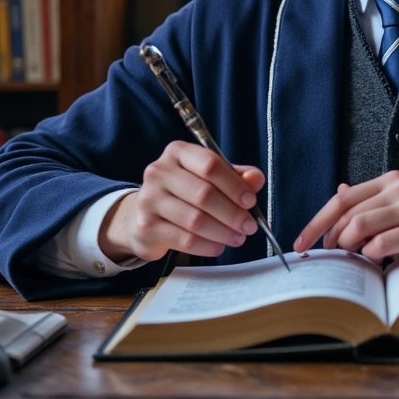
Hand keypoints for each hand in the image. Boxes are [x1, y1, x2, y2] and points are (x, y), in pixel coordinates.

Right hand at [100, 140, 265, 262]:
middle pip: (204, 194)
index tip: (250, 201)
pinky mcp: (146, 227)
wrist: (142, 213)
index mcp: (177, 152)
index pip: (210, 164)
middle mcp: (159, 172)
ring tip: (237, 237)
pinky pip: (184, 240)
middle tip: (249, 226)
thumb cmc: (183, 191)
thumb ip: (235, 175)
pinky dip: (207, 245)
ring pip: (195, 220)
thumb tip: (256, 179)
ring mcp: (149, 199)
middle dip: (233, 213)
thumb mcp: (208, 176)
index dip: (234, 184)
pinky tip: (218, 246)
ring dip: (223, 232)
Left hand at [293, 170, 398, 263]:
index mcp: (391, 181)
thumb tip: (339, 193)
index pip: (341, 198)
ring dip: (349, 247)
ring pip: (360, 226)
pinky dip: (371, 256)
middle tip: (327, 256)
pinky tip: (377, 263)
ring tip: (353, 260)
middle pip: (346, 212)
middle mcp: (398, 189)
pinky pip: (382, 244)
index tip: (301, 241)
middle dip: (328, 238)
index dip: (317, 221)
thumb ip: (375, 200)